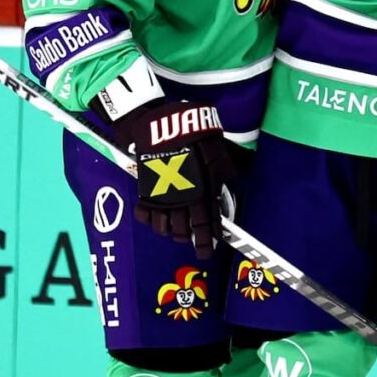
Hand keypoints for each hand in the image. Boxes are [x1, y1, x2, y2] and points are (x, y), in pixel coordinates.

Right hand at [110, 99, 236, 257]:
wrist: (164, 126)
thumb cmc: (195, 137)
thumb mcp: (219, 154)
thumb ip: (225, 173)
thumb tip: (231, 182)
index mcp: (202, 194)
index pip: (206, 226)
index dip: (208, 241)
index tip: (209, 250)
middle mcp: (182, 201)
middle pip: (184, 233)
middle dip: (190, 239)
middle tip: (194, 238)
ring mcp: (162, 198)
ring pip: (164, 228)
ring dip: (172, 232)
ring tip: (176, 229)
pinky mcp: (145, 191)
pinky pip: (144, 215)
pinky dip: (150, 220)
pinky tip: (156, 217)